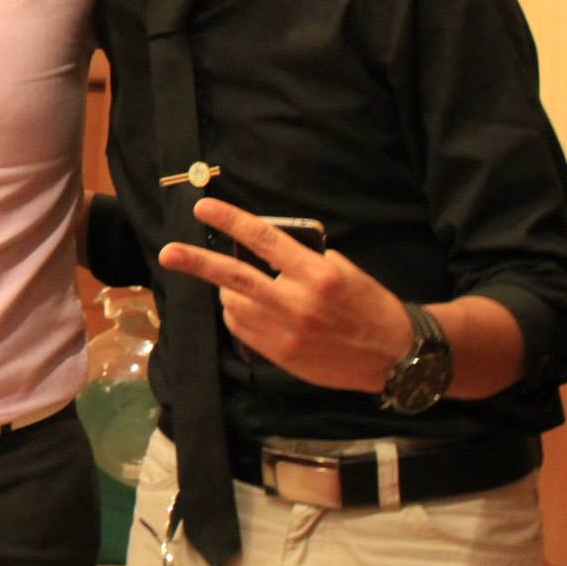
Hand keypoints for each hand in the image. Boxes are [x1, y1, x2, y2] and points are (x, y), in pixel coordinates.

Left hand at [158, 198, 411, 393]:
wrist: (397, 357)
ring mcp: (286, 333)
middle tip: (169, 252)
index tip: (204, 208)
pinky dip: (239, 314)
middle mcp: (298, 303)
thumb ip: (305, 261)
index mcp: (317, 274)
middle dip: (196, 262)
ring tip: (247, 289)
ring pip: (235, 304)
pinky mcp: (281, 356)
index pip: (264, 239)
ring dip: (231, 292)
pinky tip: (253, 311)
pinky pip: (242, 329)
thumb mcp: (345, 272)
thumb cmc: (371, 306)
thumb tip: (267, 251)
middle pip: (234, 277)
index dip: (230, 221)